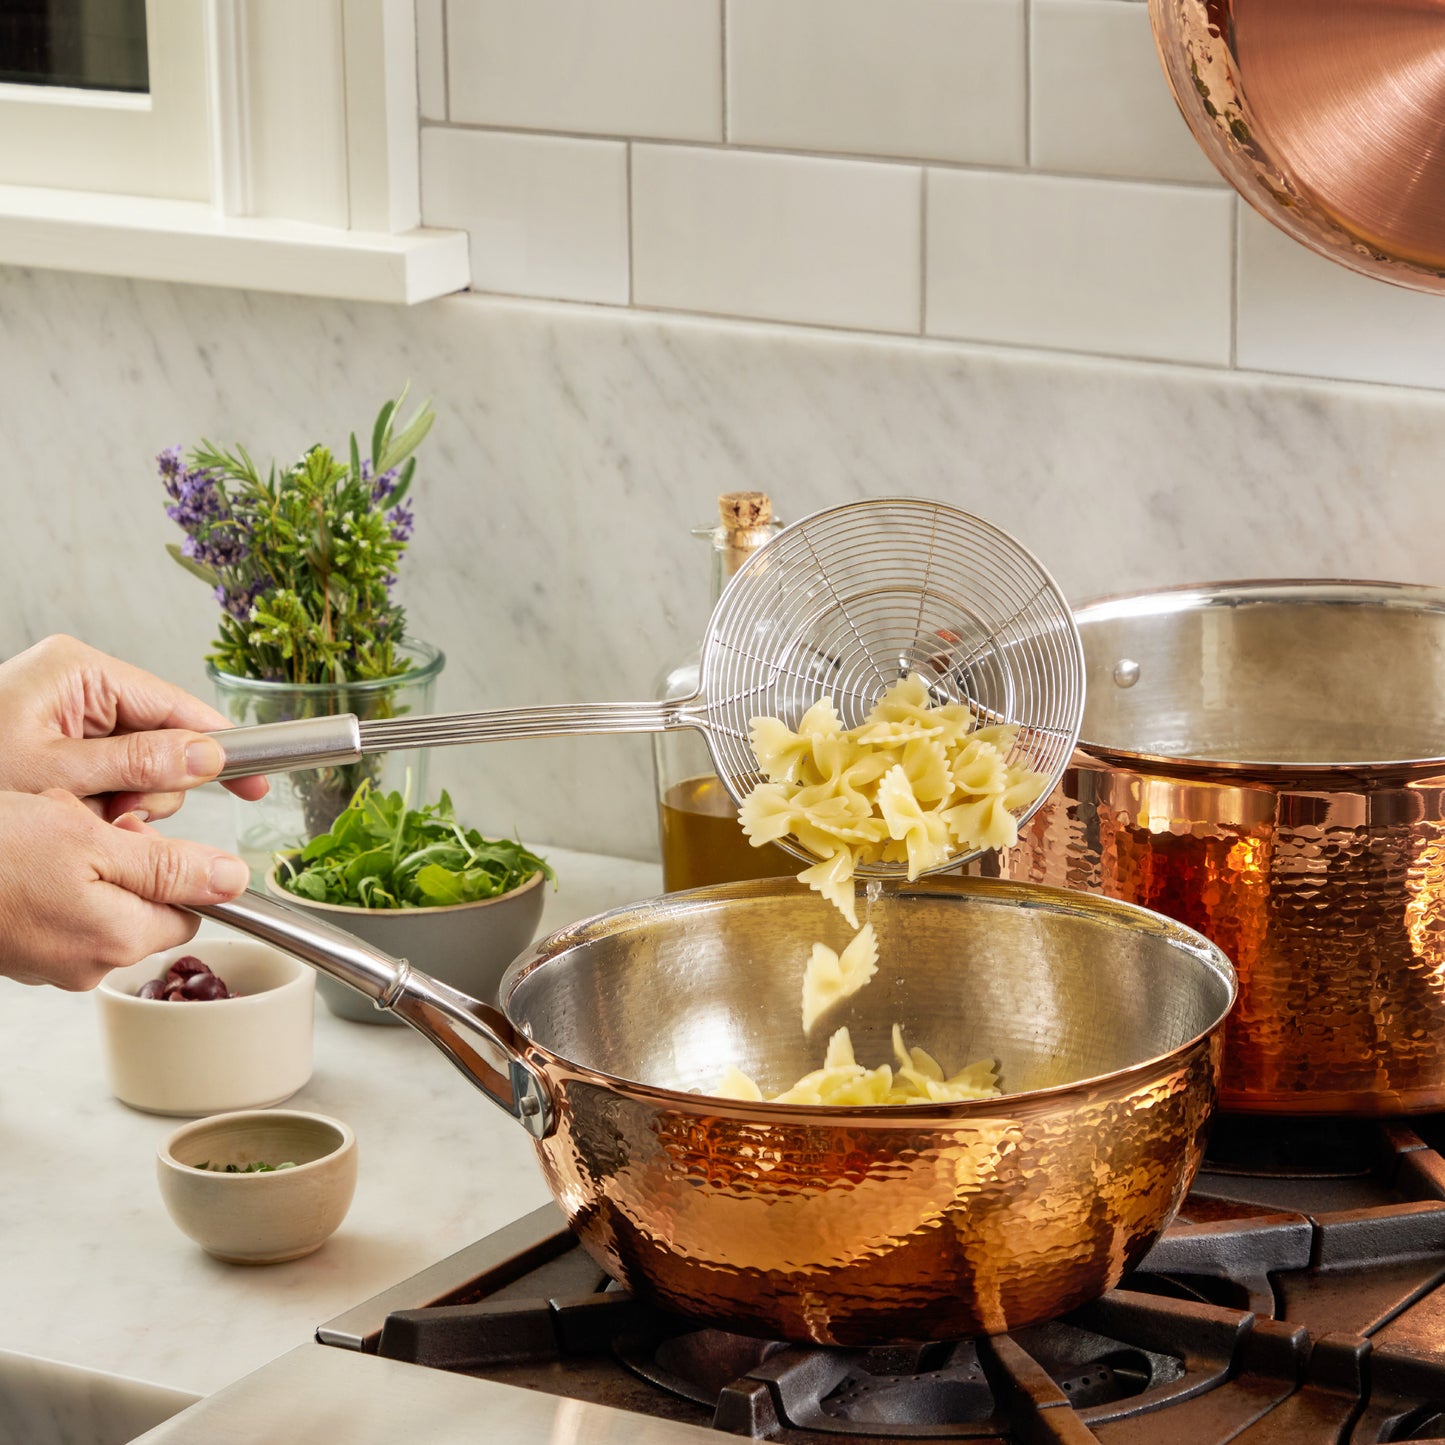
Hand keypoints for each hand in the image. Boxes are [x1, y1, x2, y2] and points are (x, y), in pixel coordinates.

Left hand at [0, 635, 267, 821]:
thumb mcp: (55, 774)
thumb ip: (136, 763)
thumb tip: (207, 757)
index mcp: (80, 673)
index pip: (176, 704)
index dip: (219, 746)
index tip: (255, 781)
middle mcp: (80, 689)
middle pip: (163, 740)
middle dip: (150, 788)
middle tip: (116, 814)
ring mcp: (72, 717)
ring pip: (142, 767)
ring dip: (125, 804)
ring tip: (88, 818)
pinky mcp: (62, 745)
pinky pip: (113, 778)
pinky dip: (105, 807)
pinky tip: (83, 818)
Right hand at [0, 793, 252, 989]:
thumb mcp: (91, 840)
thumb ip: (170, 866)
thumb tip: (233, 881)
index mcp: (118, 939)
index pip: (188, 911)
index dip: (171, 866)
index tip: (134, 837)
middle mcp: (89, 964)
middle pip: (146, 909)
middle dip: (127, 863)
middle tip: (83, 830)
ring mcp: (52, 965)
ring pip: (103, 907)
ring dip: (87, 869)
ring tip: (46, 840)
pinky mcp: (23, 953)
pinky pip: (63, 914)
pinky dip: (54, 883)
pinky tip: (26, 859)